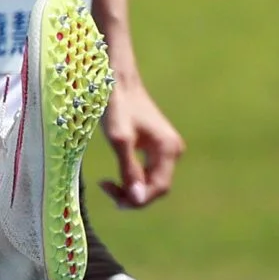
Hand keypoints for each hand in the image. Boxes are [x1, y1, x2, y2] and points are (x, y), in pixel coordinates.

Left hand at [99, 71, 182, 208]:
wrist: (118, 81)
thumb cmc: (117, 106)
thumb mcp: (119, 140)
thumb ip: (129, 169)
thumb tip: (138, 199)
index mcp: (168, 149)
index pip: (158, 188)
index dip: (137, 199)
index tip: (110, 193)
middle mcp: (173, 150)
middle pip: (156, 187)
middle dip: (133, 195)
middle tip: (106, 188)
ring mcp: (166, 149)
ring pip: (151, 181)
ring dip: (131, 188)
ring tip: (107, 184)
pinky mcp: (156, 147)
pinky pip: (147, 172)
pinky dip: (131, 178)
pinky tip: (114, 177)